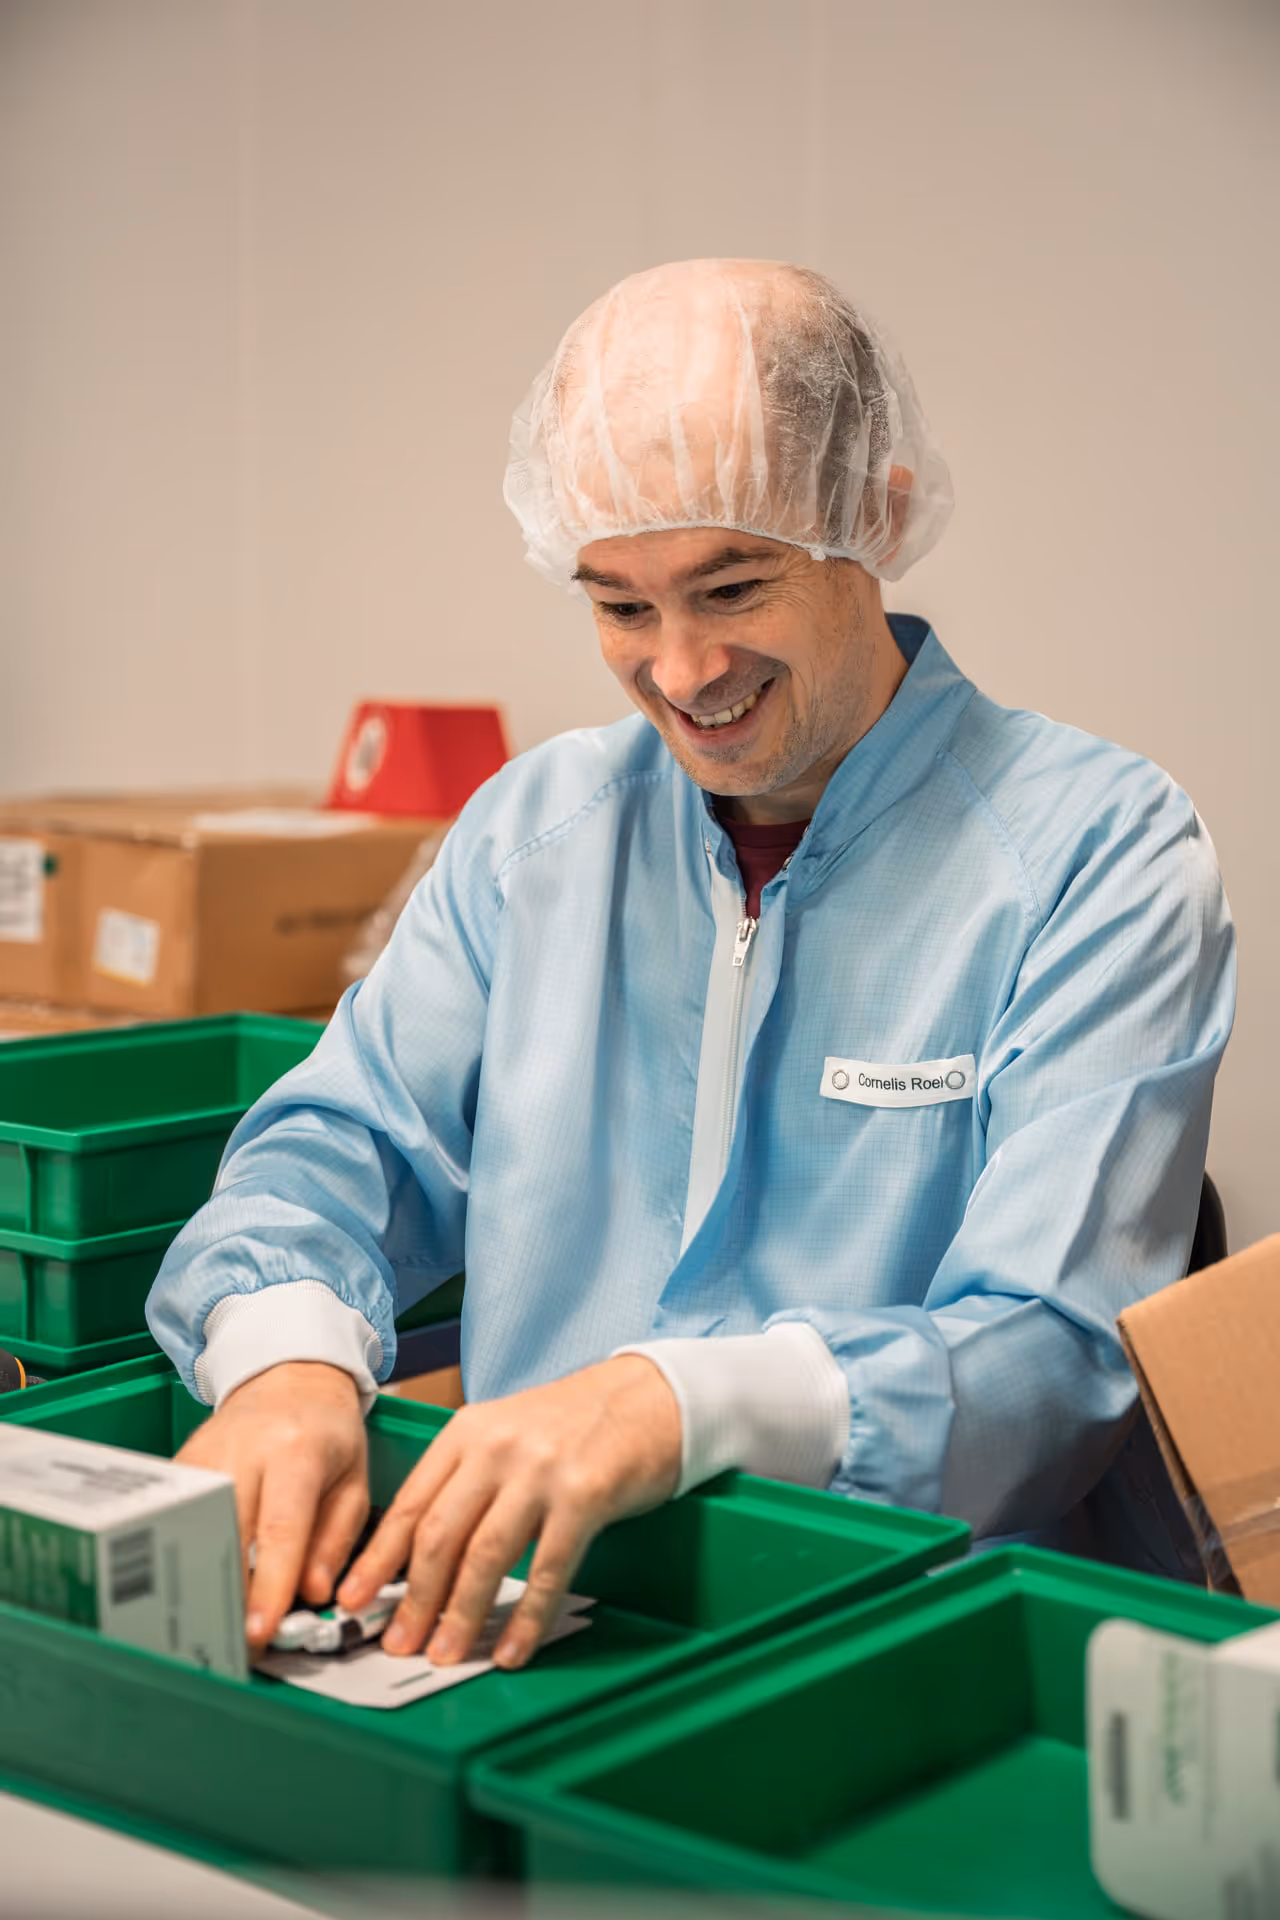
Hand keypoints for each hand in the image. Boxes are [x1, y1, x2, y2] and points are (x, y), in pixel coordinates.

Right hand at [176, 1362, 367, 1653]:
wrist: (291, 1374)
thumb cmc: (329, 1434)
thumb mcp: (353, 1481)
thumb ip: (336, 1540)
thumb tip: (314, 1593)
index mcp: (297, 1451)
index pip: (280, 1528)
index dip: (269, 1585)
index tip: (259, 1633)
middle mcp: (245, 1449)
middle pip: (228, 1533)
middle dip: (229, 1595)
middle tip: (234, 1649)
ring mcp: (206, 1453)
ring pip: (196, 1530)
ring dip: (203, 1581)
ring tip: (213, 1628)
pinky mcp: (182, 1462)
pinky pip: (180, 1518)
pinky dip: (187, 1555)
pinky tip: (195, 1587)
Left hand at [338, 1355, 680, 1670]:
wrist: (647, 1395)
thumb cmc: (573, 1423)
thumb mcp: (505, 1431)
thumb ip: (464, 1478)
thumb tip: (419, 1553)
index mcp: (468, 1431)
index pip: (410, 1504)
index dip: (377, 1559)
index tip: (352, 1599)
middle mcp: (498, 1448)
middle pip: (440, 1535)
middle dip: (414, 1600)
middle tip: (398, 1642)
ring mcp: (541, 1471)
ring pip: (485, 1556)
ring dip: (461, 1616)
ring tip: (445, 1655)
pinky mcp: (584, 1494)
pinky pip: (547, 1570)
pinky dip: (526, 1617)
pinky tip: (513, 1648)